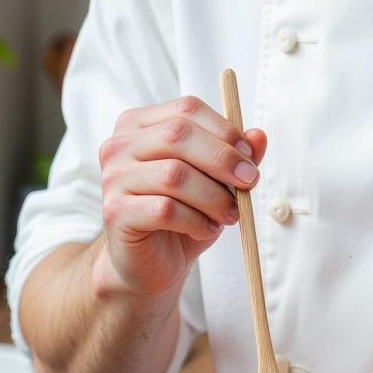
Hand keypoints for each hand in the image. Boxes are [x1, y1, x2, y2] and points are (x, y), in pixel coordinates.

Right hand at [95, 96, 266, 297]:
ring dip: (214, 196)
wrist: (149, 263)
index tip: (249, 157)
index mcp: (140, 124)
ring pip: (173, 174)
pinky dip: (196, 220)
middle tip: (249, 182)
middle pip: (178, 134)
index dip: (224, 130)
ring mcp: (113, 178)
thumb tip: (258, 136)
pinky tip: (206, 229)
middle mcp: (120, 145)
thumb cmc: (181, 215)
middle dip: (222, 159)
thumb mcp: (214, 182)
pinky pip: (165, 209)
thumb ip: (235, 156)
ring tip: (230, 214)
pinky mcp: (115, 212)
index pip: (186, 109)